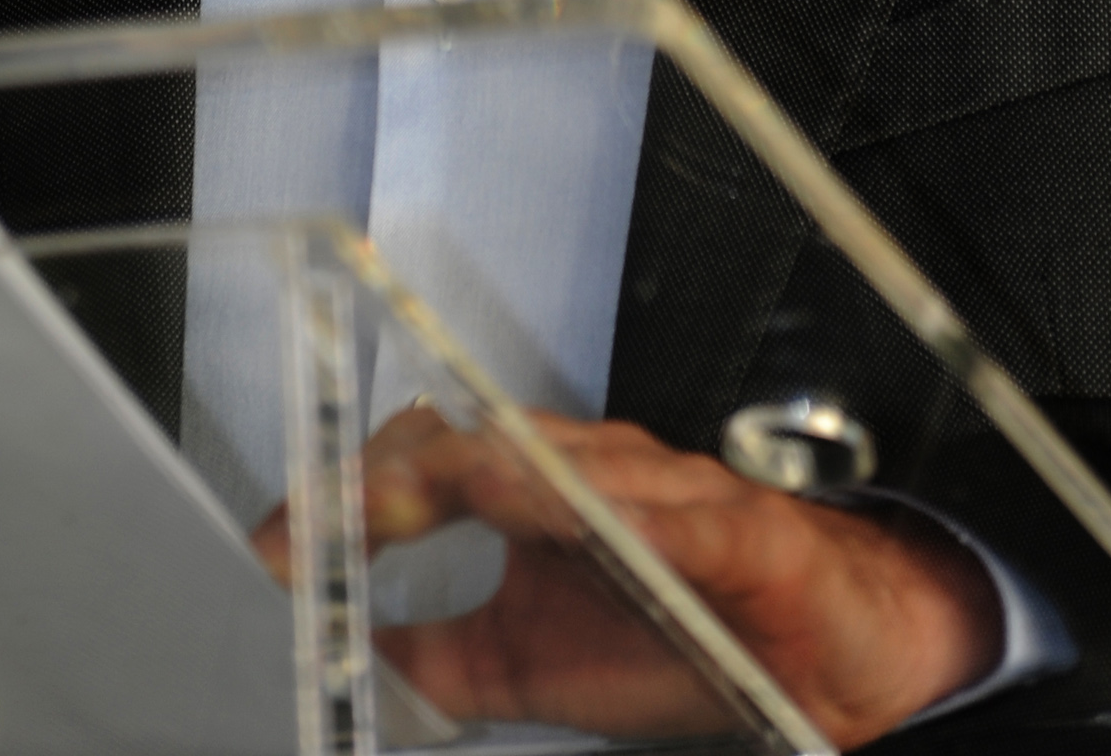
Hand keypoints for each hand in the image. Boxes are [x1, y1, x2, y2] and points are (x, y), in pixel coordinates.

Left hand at [255, 403, 1002, 745]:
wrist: (829, 659)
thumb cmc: (686, 638)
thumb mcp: (532, 666)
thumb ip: (444, 654)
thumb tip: (346, 652)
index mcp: (541, 493)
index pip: (429, 462)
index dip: (355, 492)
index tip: (281, 536)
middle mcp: (597, 471)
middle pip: (484, 442)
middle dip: (404, 474)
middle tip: (332, 516)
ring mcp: (670, 491)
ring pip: (577, 462)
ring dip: (501, 470)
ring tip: (435, 483)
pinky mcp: (743, 530)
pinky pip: (682, 516)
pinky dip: (632, 514)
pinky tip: (587, 521)